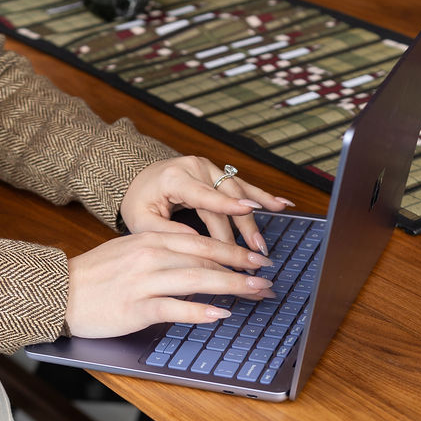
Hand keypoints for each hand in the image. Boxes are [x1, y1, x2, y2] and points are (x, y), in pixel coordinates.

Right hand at [65, 230, 273, 340]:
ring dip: (232, 286)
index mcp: (151, 239)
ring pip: (197, 279)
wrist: (58, 293)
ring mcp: (144, 281)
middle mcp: (151, 255)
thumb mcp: (128, 252)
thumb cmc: (93, 277)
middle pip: (207, 258)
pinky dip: (199, 310)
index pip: (202, 242)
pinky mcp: (136, 307)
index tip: (256, 259)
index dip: (234, 250)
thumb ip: (161, 251)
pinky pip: (174, 307)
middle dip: (242, 267)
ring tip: (256, 292)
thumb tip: (194, 259)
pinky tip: (220, 314)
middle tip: (268, 276)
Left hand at [118, 155, 293, 250]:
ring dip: (255, 219)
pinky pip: (243, 186)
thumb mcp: (141, 220)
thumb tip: (197, 244)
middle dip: (242, 227)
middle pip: (226, 198)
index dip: (227, 205)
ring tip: (263, 243)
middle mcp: (196, 167)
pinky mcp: (218, 174)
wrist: (138, 179)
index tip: (248, 212)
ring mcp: (209, 168)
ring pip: (239, 193)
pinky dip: (263, 196)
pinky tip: (282, 204)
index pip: (205, 194)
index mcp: (175, 177)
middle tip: (255, 252)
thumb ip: (166, 232)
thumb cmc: (140, 201)